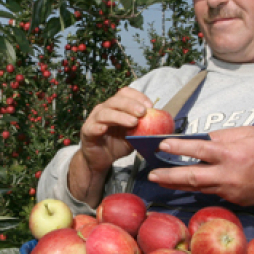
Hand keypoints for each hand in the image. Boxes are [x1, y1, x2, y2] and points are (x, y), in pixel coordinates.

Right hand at [68, 87, 152, 204]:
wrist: (101, 160)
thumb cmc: (118, 144)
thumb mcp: (135, 136)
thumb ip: (145, 129)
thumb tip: (165, 129)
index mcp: (116, 106)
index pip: (126, 93)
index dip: (138, 97)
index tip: (150, 106)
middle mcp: (104, 109)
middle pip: (116, 100)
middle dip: (131, 105)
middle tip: (143, 112)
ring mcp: (95, 119)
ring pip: (105, 112)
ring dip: (120, 116)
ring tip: (133, 122)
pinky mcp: (87, 131)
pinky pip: (92, 127)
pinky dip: (98, 126)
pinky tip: (105, 129)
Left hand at [147, 126, 253, 206]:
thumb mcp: (249, 133)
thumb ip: (223, 136)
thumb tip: (199, 139)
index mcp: (232, 155)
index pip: (200, 150)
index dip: (179, 147)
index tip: (162, 145)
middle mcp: (228, 175)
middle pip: (192, 176)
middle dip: (169, 175)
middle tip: (151, 174)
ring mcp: (229, 191)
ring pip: (196, 187)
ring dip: (175, 183)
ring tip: (158, 179)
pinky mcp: (231, 199)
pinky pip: (208, 191)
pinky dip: (193, 187)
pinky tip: (180, 182)